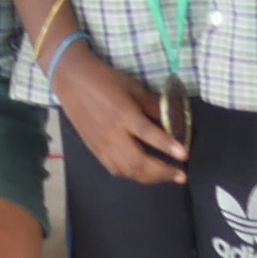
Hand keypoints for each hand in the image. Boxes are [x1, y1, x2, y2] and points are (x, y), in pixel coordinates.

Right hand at [49, 46, 187, 185]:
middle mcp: (112, 133)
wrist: (72, 81)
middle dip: (162, 173)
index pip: (147, 134)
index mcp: (123, 113)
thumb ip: (153, 105)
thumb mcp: (133, 86)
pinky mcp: (95, 149)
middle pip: (137, 161)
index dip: (167, 146)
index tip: (184, 155)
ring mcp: (102, 144)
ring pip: (126, 170)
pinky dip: (132, 175)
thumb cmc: (104, 80)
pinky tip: (143, 173)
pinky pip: (114, 169)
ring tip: (165, 176)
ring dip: (149, 178)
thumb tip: (173, 120)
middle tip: (180, 175)